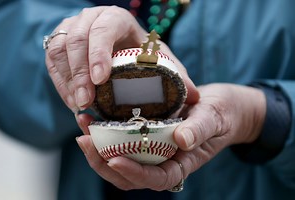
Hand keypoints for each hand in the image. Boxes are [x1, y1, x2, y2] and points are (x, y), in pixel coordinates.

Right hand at [45, 6, 197, 112]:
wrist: (121, 49)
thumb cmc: (141, 55)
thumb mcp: (161, 61)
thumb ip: (176, 76)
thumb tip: (194, 95)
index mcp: (117, 18)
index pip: (104, 28)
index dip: (99, 52)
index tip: (99, 80)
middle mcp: (91, 19)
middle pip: (77, 39)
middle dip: (79, 73)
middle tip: (86, 102)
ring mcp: (71, 29)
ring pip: (60, 49)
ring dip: (67, 80)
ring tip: (79, 106)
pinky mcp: (59, 44)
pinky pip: (52, 61)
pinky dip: (60, 83)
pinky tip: (72, 101)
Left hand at [75, 83, 265, 190]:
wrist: (220, 107)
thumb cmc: (221, 114)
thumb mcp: (214, 118)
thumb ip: (199, 130)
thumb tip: (182, 141)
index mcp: (181, 164)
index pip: (156, 179)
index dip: (134, 174)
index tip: (114, 160)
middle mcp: (163, 161)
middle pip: (129, 175)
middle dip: (103, 161)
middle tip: (85, 140)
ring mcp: (152, 150)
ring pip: (121, 159)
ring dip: (98, 148)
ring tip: (83, 126)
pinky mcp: (146, 136)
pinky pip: (123, 141)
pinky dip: (106, 133)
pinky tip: (95, 118)